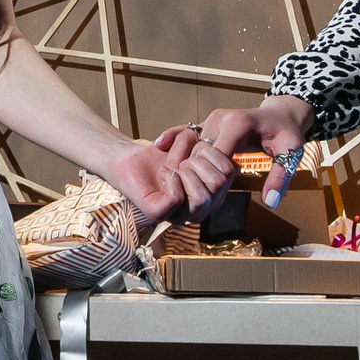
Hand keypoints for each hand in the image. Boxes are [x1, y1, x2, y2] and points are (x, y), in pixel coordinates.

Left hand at [100, 134, 232, 225]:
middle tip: (182, 160)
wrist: (128, 157)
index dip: (213, 153)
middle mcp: (201, 208)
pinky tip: (164, 173)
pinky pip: (177, 199)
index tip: (195, 149)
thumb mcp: (190, 145)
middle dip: (199, 161)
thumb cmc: (161, 153)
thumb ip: (207, 146)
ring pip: (203, 198)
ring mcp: (180, 215)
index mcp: (213, 193)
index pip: (231, 173)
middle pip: (220, 183)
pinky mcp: (158, 214)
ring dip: (187, 172)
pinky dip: (172, 180)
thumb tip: (215, 157)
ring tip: (173, 168)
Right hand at [156, 95, 313, 208]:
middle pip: (198, 148)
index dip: (208, 173)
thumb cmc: (287, 134)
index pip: (215, 153)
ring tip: (169, 176)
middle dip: (191, 168)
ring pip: (190, 143)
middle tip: (182, 188)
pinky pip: (189, 132)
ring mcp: (212, 119)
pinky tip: (159, 145)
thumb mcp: (290, 154)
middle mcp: (219, 118)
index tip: (202, 192)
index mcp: (237, 125)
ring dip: (181, 158)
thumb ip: (280, 178)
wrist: (281, 114)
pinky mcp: (208, 122)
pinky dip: (175, 138)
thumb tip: (272, 203)